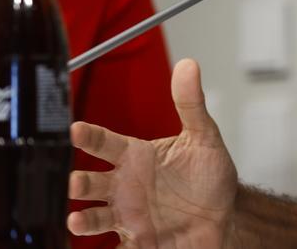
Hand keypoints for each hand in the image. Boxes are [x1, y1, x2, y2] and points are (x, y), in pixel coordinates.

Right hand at [68, 59, 238, 247]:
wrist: (224, 215)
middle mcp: (123, 186)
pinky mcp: (136, 241)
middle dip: (77, 183)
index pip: (105, 143)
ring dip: (83, 220)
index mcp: (135, 157)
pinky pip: (116, 248)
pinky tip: (102, 246)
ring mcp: (126, 216)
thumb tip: (189, 66)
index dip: (89, 136)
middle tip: (73, 182)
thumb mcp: (204, 138)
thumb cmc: (209, 176)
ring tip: (76, 221)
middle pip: (89, 183)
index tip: (75, 130)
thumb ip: (191, 104)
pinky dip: (106, 248)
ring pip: (94, 218)